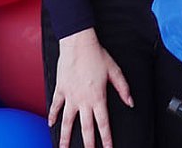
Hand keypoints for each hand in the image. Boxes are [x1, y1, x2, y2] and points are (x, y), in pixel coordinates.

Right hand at [50, 29, 132, 147]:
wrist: (78, 44)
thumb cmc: (97, 56)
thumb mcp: (115, 71)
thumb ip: (123, 89)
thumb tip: (130, 102)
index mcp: (98, 97)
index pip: (103, 123)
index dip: (106, 138)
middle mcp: (83, 100)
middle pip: (85, 128)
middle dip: (88, 144)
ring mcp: (70, 96)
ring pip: (67, 122)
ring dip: (64, 137)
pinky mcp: (60, 90)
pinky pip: (55, 106)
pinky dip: (52, 116)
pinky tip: (51, 125)